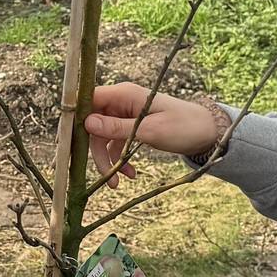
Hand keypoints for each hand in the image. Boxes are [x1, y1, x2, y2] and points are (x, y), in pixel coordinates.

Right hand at [80, 83, 228, 180]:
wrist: (207, 133)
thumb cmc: (182, 126)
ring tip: (118, 182)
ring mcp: (125, 114)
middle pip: (92, 125)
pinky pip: (115, 143)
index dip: (75, 121)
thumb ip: (117, 128)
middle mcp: (120, 101)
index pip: (87, 101)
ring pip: (102, 137)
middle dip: (95, 152)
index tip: (68, 144)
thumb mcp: (149, 130)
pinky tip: (130, 174)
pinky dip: (119, 159)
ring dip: (107, 160)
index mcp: (123, 94)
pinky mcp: (131, 127)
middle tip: (103, 175)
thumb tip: (86, 124)